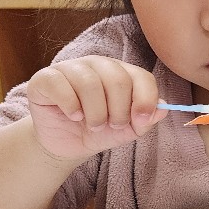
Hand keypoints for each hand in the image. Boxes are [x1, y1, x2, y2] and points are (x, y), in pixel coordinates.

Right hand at [27, 56, 164, 160]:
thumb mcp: (126, 130)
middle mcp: (96, 65)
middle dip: (118, 111)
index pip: (141, 76)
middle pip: (117, 79)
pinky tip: (72, 116)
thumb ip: (145, 120)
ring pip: (90, 83)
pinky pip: (61, 85)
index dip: (144, 100)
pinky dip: (71, 106)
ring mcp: (70, 68)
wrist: (63, 144)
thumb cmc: (96, 131)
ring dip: (95, 113)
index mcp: (120, 73)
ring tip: (92, 125)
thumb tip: (163, 108)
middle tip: (111, 126)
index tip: (139, 121)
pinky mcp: (46, 78)